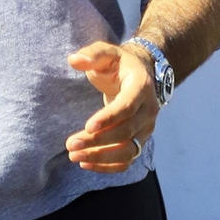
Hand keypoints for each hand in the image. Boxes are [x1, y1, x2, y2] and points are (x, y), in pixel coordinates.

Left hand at [65, 40, 158, 171]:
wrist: (140, 75)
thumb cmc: (118, 64)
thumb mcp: (106, 53)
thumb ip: (92, 54)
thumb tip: (74, 60)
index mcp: (141, 87)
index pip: (127, 107)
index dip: (108, 118)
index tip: (87, 126)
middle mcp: (148, 111)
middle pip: (126, 133)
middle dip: (98, 141)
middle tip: (71, 144)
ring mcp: (146, 128)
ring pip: (128, 151)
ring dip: (101, 157)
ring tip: (74, 156)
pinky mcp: (139, 140)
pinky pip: (127, 160)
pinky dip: (108, 166)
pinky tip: (85, 163)